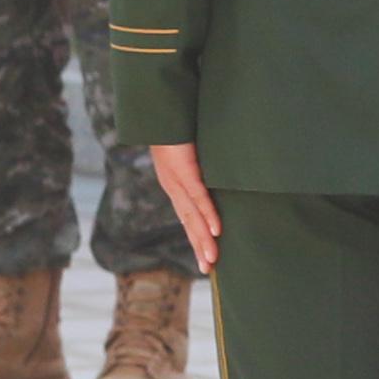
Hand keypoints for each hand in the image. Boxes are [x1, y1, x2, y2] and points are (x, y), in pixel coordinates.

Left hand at [150, 137, 220, 269]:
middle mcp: (173, 187)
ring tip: (213, 259)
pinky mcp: (185, 169)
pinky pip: (197, 195)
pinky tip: (215, 231)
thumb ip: (201, 165)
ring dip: (203, 239)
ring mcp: (178, 179)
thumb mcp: (191, 150)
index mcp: (174, 184)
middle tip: (209, 270)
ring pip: (193, 215)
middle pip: (188, 223)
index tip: (205, 257)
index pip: (187, 217)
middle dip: (199, 247)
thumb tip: (217, 173)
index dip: (196, 237)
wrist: (161, 108)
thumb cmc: (178, 125)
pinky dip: (207, 214)